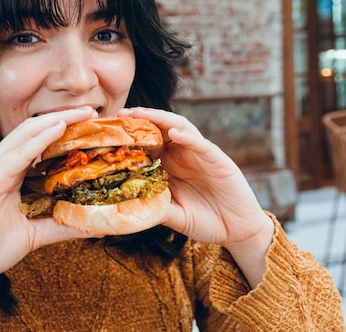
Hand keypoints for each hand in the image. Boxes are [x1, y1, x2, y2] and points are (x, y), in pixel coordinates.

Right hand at [0, 107, 97, 313]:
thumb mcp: (33, 234)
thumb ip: (59, 226)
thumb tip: (90, 225)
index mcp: (8, 172)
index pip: (38, 141)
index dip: (63, 130)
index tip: (91, 126)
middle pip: (34, 130)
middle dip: (64, 117)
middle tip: (92, 111)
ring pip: (26, 134)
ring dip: (56, 121)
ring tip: (82, 113)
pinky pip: (17, 155)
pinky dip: (39, 140)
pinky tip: (58, 128)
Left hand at [118, 107, 273, 285]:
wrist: (237, 231)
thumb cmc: (206, 221)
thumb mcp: (174, 216)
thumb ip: (155, 208)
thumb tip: (124, 206)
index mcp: (170, 166)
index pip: (147, 144)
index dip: (130, 137)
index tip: (109, 133)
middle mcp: (183, 155)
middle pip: (160, 129)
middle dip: (140, 119)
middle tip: (120, 115)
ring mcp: (200, 154)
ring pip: (179, 128)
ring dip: (160, 118)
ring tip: (141, 114)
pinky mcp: (218, 160)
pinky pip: (201, 144)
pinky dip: (188, 137)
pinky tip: (174, 133)